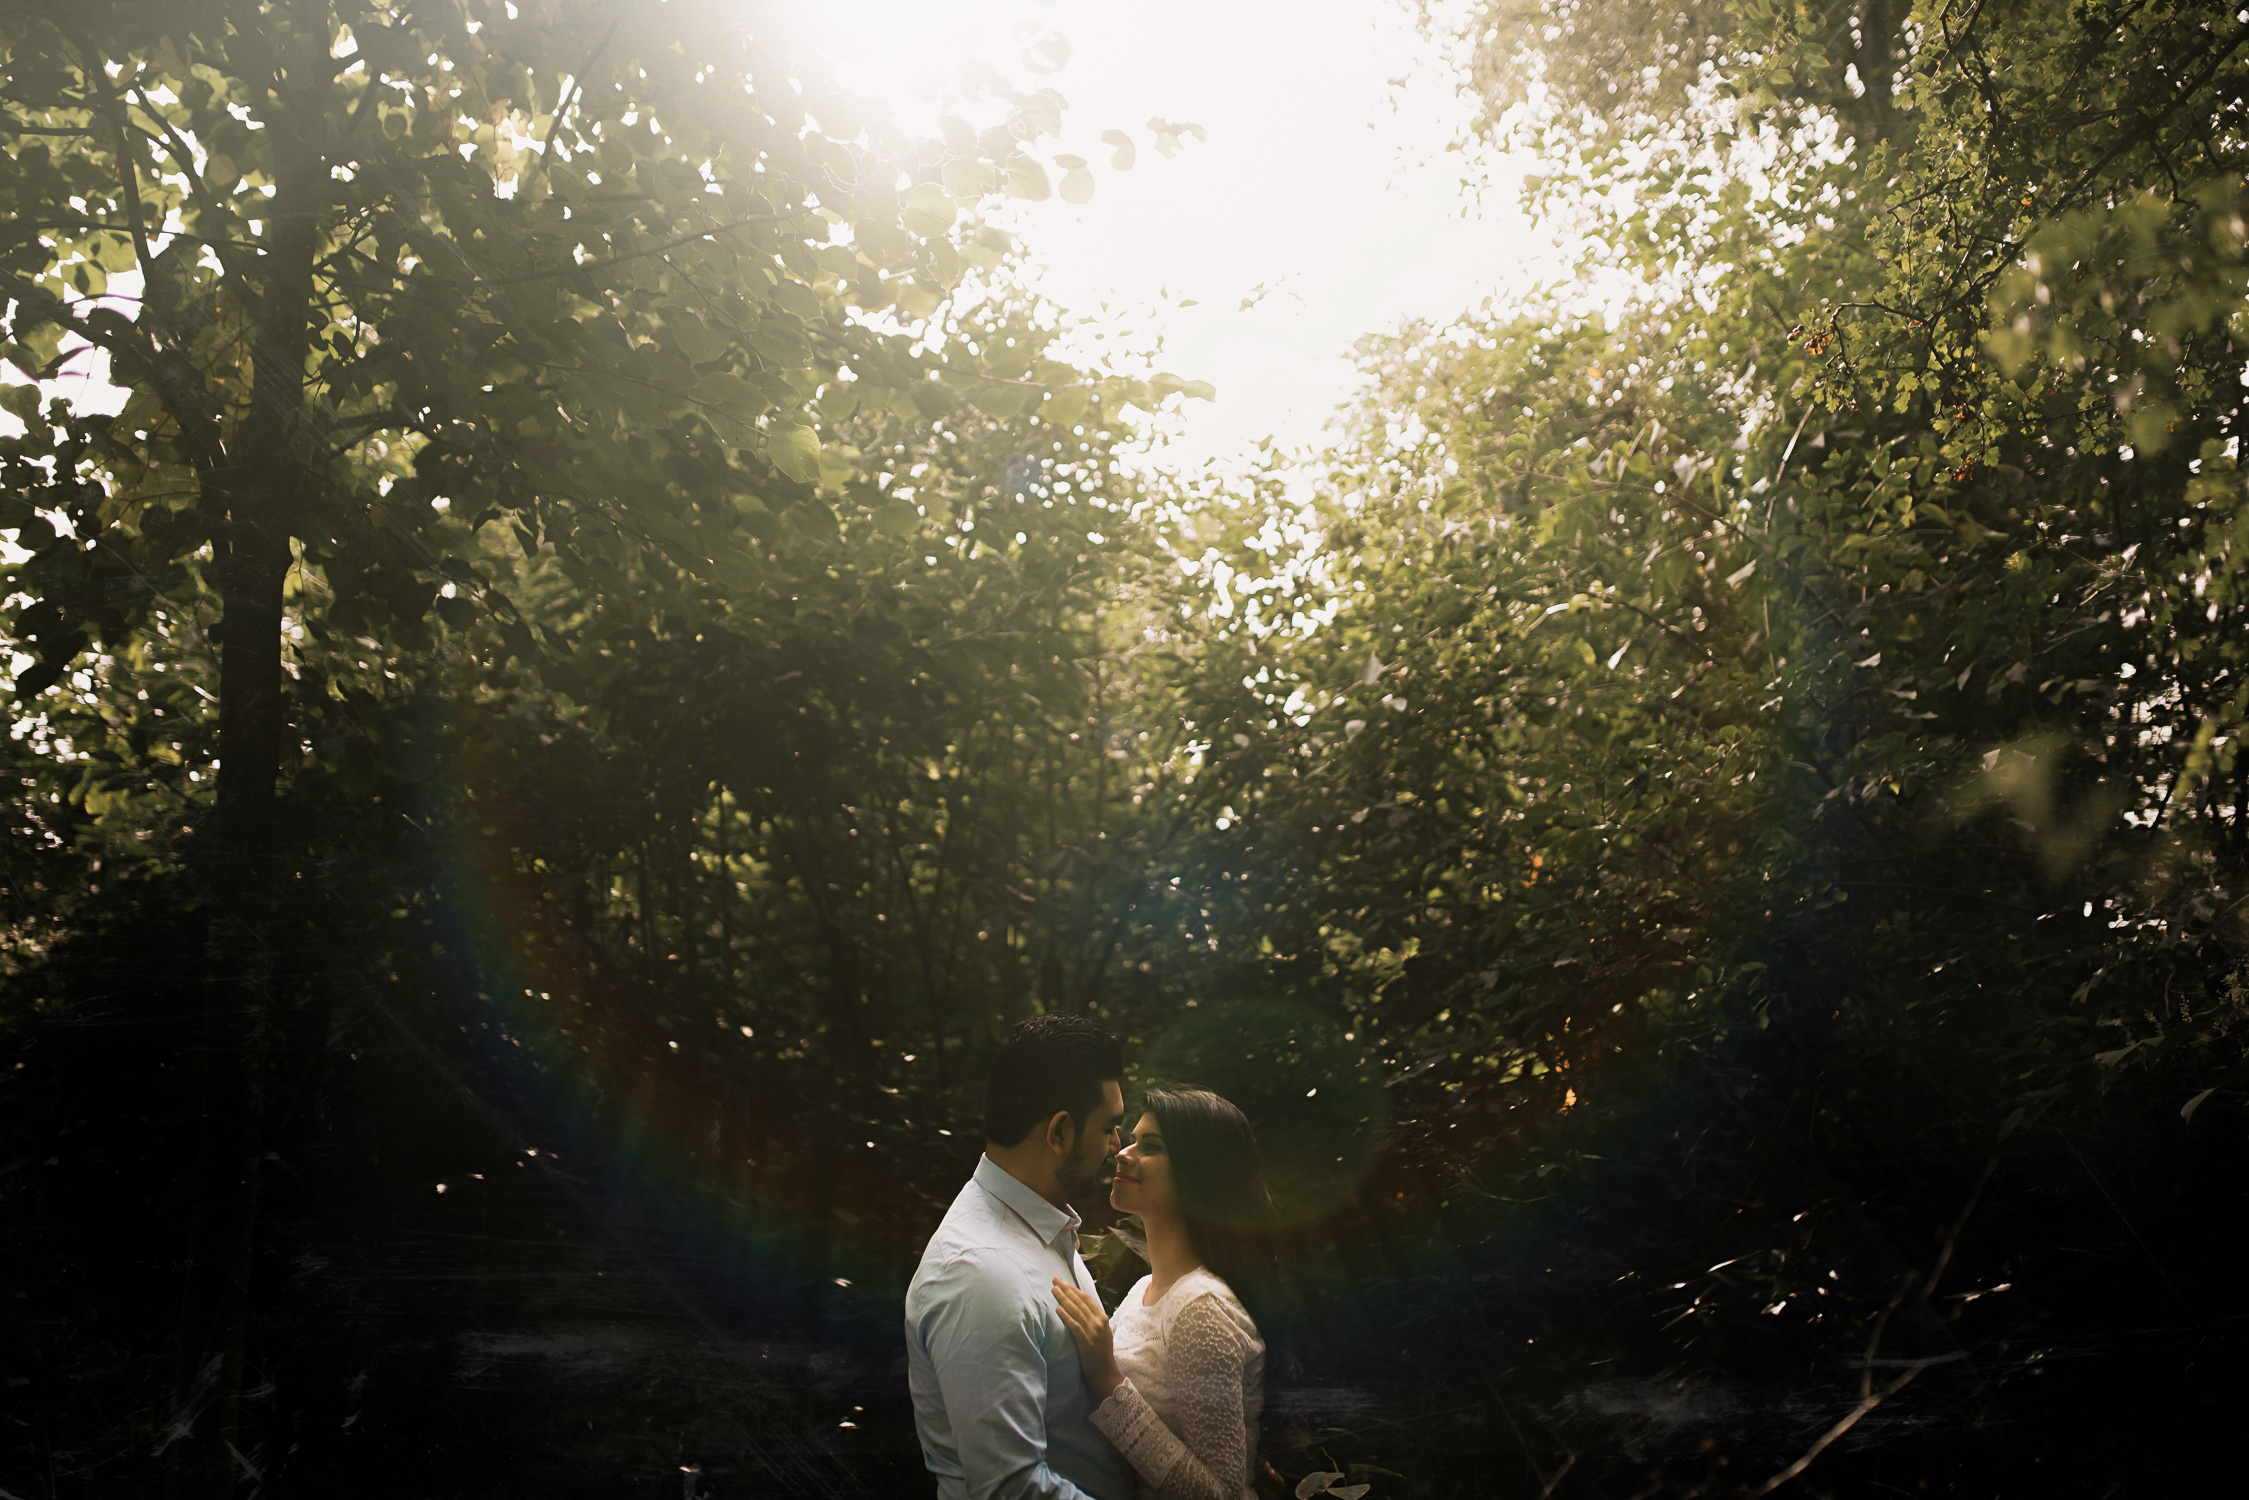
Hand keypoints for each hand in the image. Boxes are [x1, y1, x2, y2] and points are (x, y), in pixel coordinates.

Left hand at [1050, 1278, 1122, 1399]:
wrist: (1106, 1374)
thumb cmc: (1101, 1355)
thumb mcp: (1102, 1334)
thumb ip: (1094, 1321)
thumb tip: (1081, 1310)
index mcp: (1103, 1318)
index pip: (1087, 1299)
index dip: (1074, 1289)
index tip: (1063, 1282)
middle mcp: (1099, 1323)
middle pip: (1080, 1302)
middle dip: (1066, 1289)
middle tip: (1054, 1279)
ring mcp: (1093, 1332)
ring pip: (1076, 1311)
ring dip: (1063, 1299)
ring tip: (1053, 1290)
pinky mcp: (1086, 1342)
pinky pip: (1074, 1326)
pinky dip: (1066, 1316)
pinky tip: (1057, 1309)